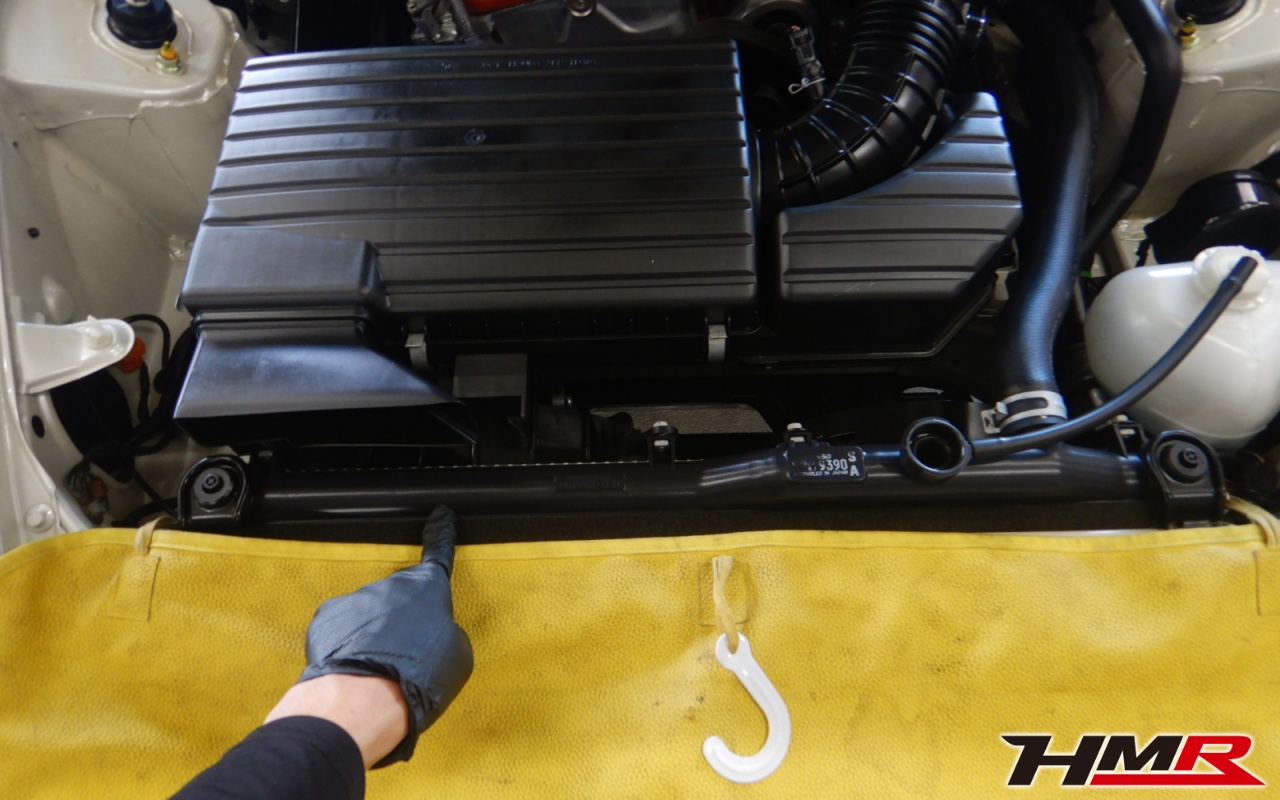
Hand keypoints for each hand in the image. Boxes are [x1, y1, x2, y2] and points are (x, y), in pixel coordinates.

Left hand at [294, 506, 472, 766]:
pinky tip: (353, 668)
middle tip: (406, 654)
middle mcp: (391, 586)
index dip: (441, 535)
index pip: (438, 554)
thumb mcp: (457, 656)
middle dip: (402, 620)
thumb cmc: (417, 678)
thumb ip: (448, 633)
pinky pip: (342, 629)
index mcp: (427, 589)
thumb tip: (434, 634)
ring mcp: (356, 598)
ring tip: (377, 670)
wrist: (364, 699)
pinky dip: (347, 645)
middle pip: (400, 597)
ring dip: (373, 636)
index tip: (440, 516)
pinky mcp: (327, 618)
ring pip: (369, 615)